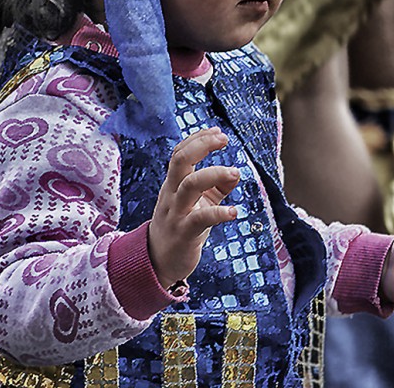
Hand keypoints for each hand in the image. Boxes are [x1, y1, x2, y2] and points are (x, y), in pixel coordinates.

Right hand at [148, 127, 240, 288]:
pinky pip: (200, 219)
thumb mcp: (198, 204)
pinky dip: (219, 214)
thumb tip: (236, 173)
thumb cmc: (181, 228)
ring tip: (235, 172)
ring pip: (189, 185)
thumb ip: (215, 188)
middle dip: (202, 145)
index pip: (180, 152)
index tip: (217, 131)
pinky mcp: (184, 233)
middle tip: (224, 139)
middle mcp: (171, 194)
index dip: (198, 138)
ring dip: (214, 174)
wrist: (158, 262)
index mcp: (173, 184)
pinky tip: (234, 212)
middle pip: (180, 160)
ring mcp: (176, 213)